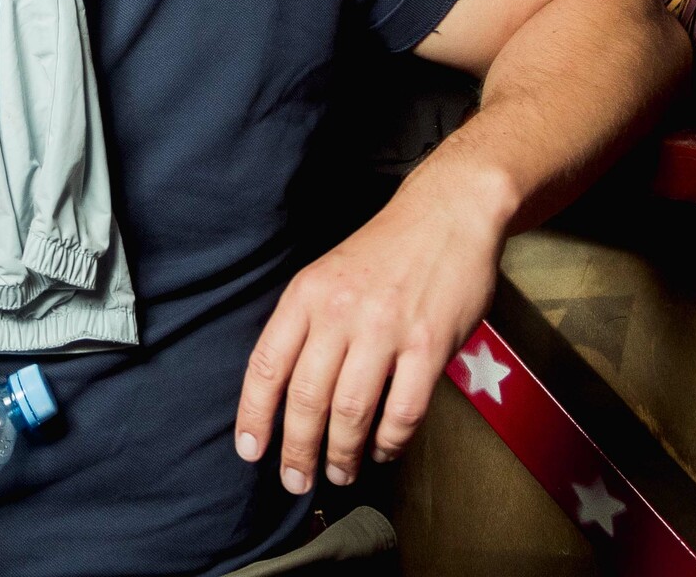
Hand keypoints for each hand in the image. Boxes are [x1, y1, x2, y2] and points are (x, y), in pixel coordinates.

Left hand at [233, 165, 508, 491]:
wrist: (446, 214)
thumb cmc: (383, 251)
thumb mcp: (325, 275)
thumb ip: (306, 324)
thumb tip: (284, 390)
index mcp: (305, 294)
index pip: (266, 364)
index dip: (253, 414)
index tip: (250, 451)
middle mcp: (338, 312)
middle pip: (306, 397)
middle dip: (296, 449)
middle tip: (295, 481)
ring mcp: (385, 329)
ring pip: (351, 411)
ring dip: (341, 453)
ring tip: (338, 473)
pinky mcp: (428, 345)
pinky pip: (402, 410)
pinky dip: (389, 441)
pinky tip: (382, 451)